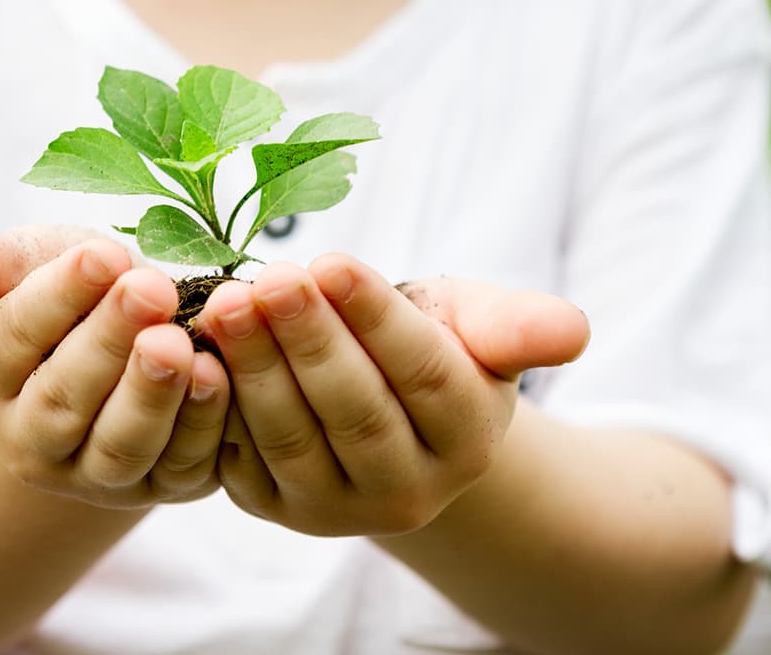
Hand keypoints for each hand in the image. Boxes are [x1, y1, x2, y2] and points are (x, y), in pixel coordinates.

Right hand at [0, 226, 230, 507]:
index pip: (14, 336)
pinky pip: (184, 463)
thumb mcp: (39, 266)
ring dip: (151, 394)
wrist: (136, 345)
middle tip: (150, 288)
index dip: (58, 295)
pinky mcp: (166, 483)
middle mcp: (37, 439)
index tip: (102, 254)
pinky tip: (218, 373)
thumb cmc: (83, 295)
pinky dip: (202, 422)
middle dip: (109, 342)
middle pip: (64, 399)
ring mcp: (100, 473)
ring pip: (121, 446)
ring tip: (178, 342)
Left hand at [198, 256, 588, 537]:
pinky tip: (197, 351)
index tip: (331, 263)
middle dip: (308, 341)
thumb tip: (573, 331)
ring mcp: (338, 507)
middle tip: (267, 279)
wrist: (386, 407)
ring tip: (227, 304)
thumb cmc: (434, 346)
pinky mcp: (276, 506)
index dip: (376, 320)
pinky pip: (242, 460)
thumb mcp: (478, 325)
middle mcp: (409, 489)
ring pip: (294, 438)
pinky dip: (219, 405)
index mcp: (468, 437)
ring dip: (256, 368)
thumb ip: (518, 326)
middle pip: (355, 411)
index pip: (424, 375)